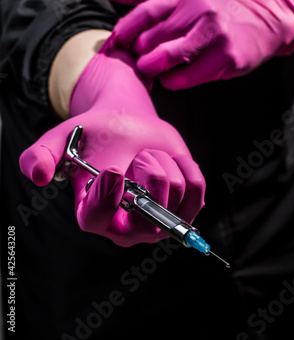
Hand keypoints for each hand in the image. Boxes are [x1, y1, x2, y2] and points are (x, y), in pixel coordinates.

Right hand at [19, 41, 204, 245]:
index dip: (107, 198)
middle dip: (147, 170)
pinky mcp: (184, 209)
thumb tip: (37, 175)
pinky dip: (185, 164)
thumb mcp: (63, 138)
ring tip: (147, 157)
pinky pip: (197, 188)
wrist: (129, 125)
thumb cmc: (96, 135)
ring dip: (163, 160)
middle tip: (137, 154)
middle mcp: (126, 226)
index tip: (113, 169)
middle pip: (149, 212)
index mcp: (92, 213)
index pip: (98, 220)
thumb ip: (41, 154)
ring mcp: (158, 221)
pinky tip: (169, 161)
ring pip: (175, 191)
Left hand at [98, 0, 293, 89]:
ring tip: (153, 68)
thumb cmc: (214, 11)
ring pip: (169, 57)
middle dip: (140, 54)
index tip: (118, 43)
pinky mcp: (228, 57)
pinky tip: (174, 76)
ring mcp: (215, 33)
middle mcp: (200, 10)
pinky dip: (175, 80)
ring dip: (154, 68)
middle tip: (136, 61)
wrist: (262, 22)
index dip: (126, 30)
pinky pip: (189, 76)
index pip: (146, 11)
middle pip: (154, 38)